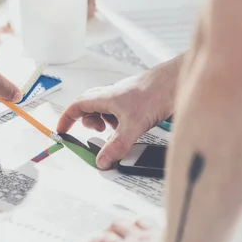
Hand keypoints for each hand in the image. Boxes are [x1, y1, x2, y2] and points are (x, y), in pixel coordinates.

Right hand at [56, 56, 181, 168]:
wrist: (178, 80)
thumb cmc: (156, 91)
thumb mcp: (133, 125)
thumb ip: (117, 145)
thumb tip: (103, 161)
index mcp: (105, 97)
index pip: (77, 106)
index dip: (67, 118)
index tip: (62, 130)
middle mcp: (113, 94)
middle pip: (89, 106)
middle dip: (86, 121)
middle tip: (91, 134)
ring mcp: (125, 96)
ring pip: (105, 108)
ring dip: (104, 121)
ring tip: (112, 132)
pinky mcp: (137, 99)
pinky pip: (120, 110)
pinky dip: (118, 120)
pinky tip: (130, 127)